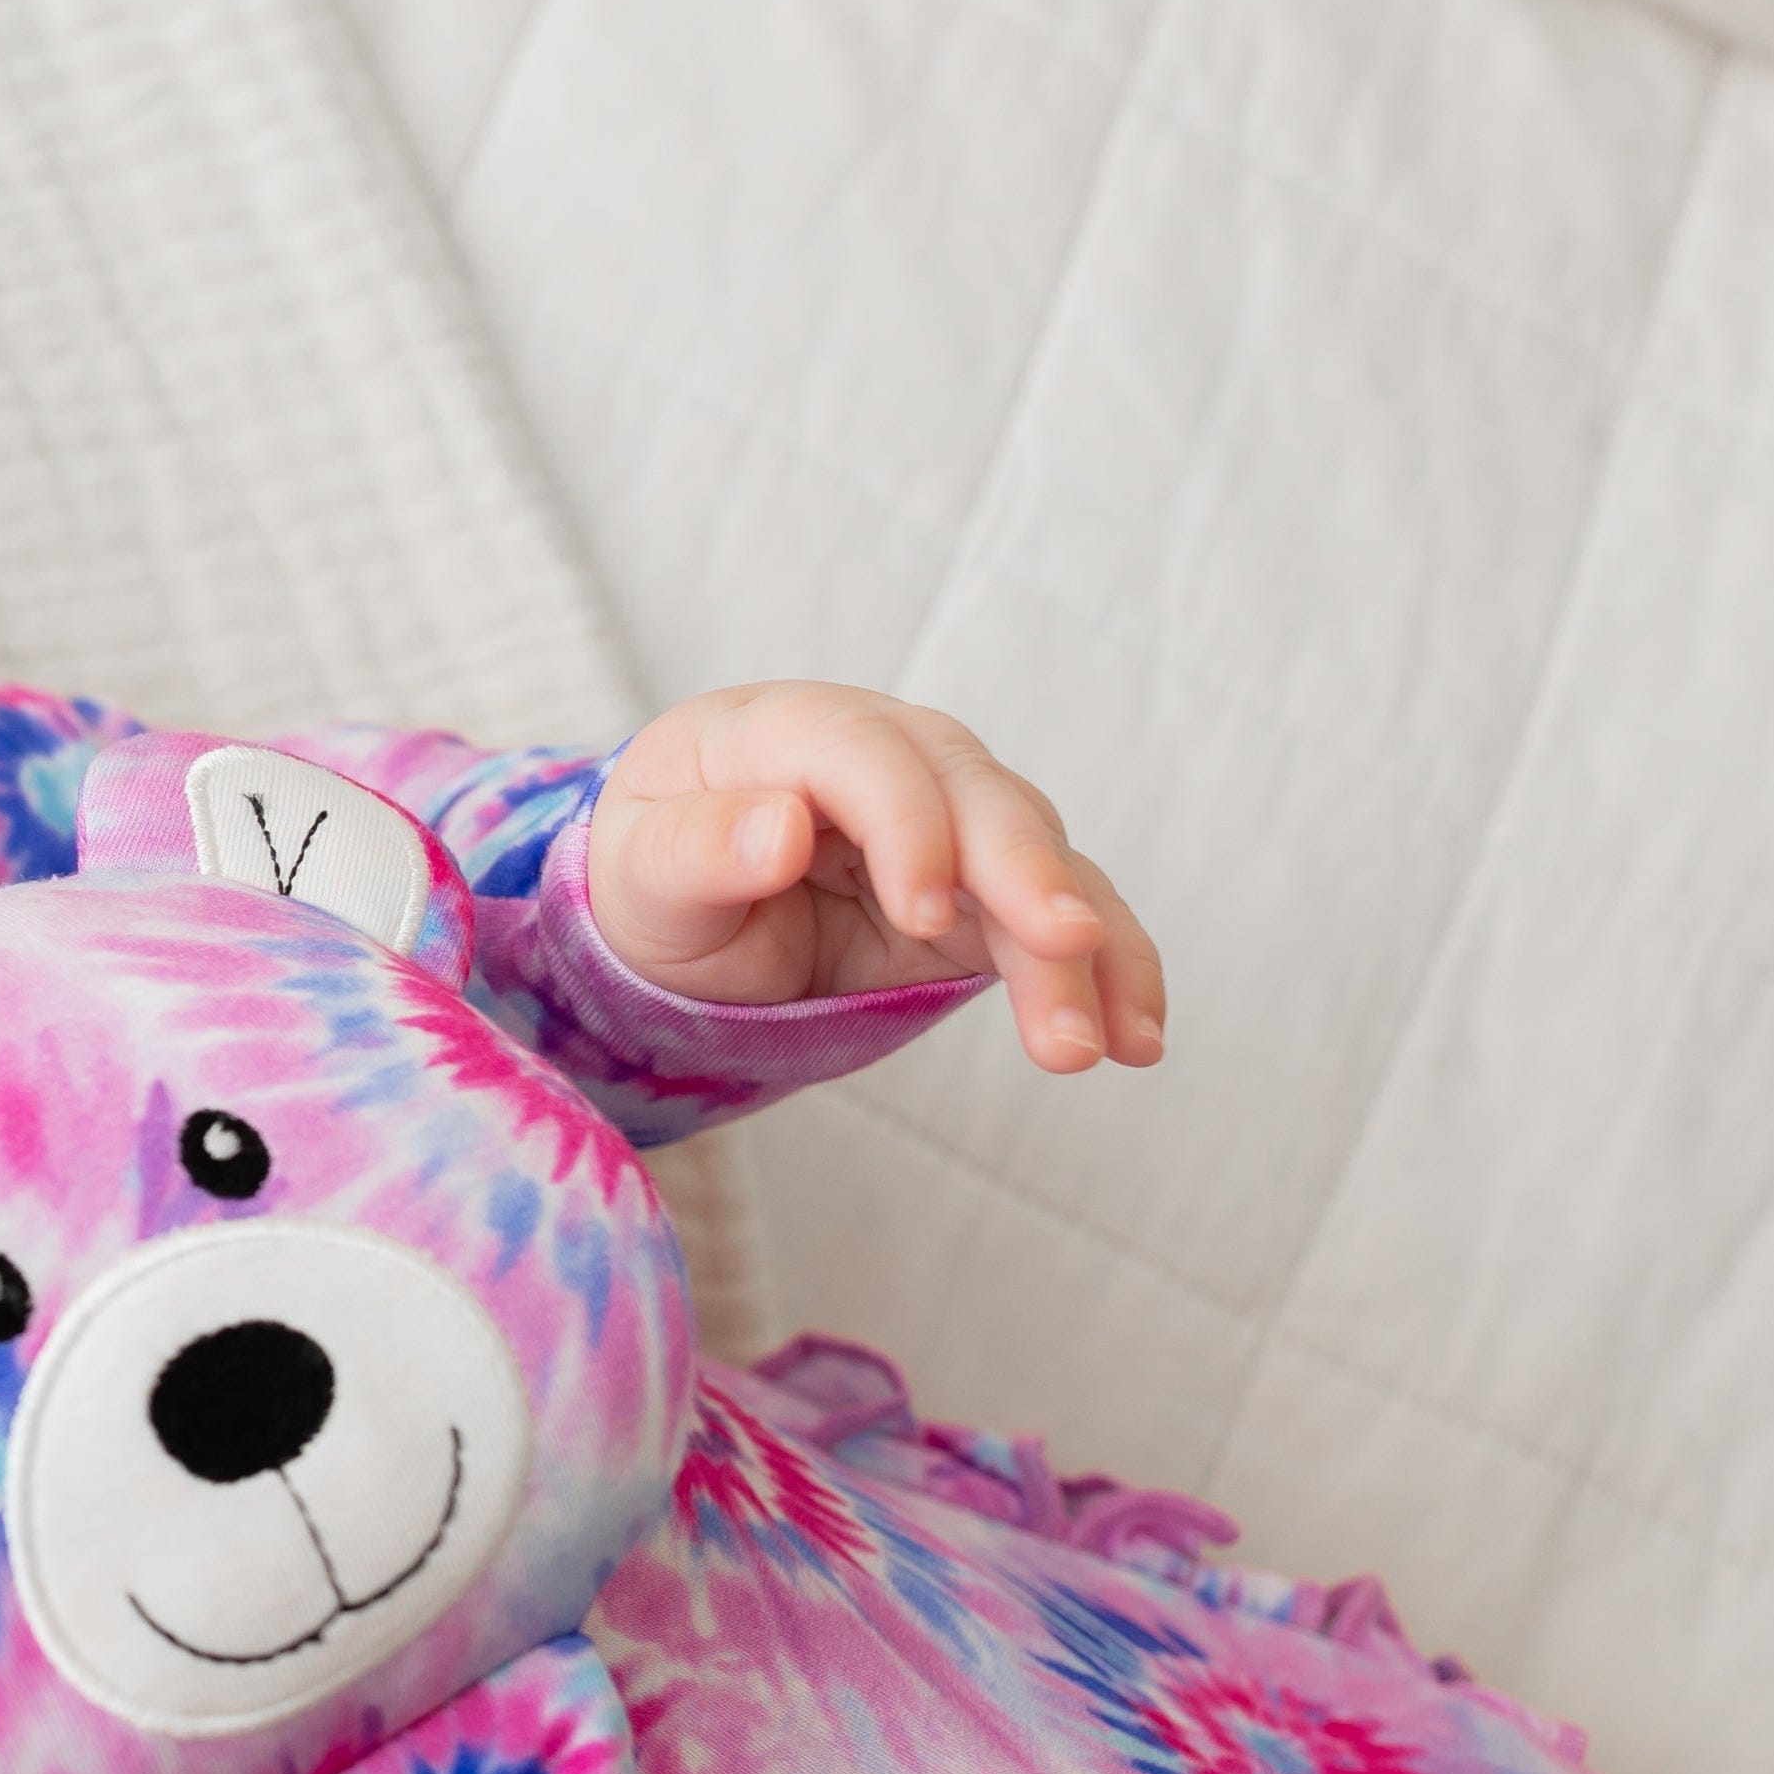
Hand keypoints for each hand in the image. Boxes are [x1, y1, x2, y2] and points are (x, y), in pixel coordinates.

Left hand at [585, 682, 1167, 1072]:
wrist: (679, 918)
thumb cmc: (648, 882)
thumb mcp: (637, 874)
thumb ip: (695, 849)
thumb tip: (780, 827)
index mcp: (782, 728)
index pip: (861, 752)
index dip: (906, 822)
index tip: (922, 908)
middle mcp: (885, 754)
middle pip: (976, 793)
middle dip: (1027, 873)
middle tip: (1064, 948)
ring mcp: (949, 814)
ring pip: (1038, 859)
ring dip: (1081, 947)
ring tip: (1094, 1045)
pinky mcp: (988, 886)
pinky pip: (1062, 917)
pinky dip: (1108, 972)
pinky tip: (1136, 1038)